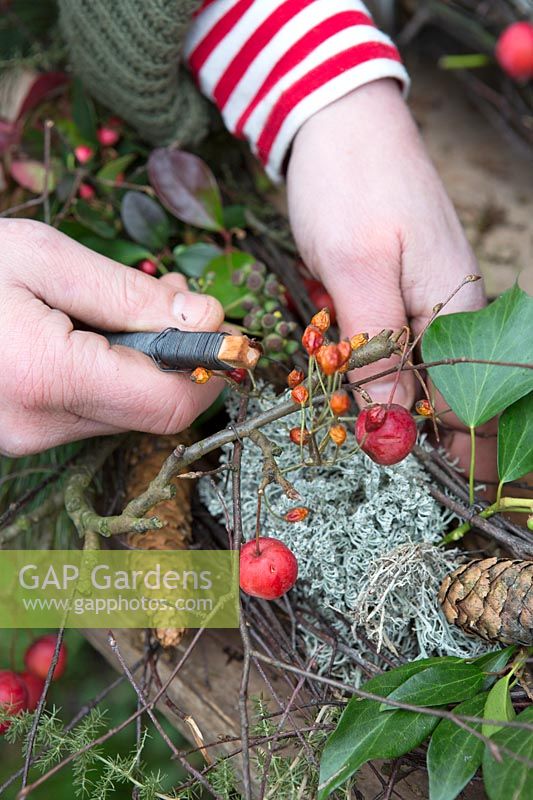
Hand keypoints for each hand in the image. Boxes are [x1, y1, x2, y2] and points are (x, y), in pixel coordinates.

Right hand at [0, 220, 223, 455]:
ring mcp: (27, 437)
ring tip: (122, 308)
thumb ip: (129, 294)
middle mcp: (37, 424)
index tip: (220, 329)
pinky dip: (112, 376)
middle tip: (170, 297)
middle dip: (177, 358)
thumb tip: (205, 318)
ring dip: (145, 364)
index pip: (168, 403)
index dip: (207, 369)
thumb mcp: (43, 258)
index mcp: (45, 375)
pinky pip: (94, 412)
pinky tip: (93, 335)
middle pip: (152, 410)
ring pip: (126, 412)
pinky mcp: (23, 436)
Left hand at [287, 79, 494, 478]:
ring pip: (398, 368)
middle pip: (429, 394)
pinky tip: (328, 317)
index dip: (417, 439)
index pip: (456, 408)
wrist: (336, 122)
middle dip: (381, 405)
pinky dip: (350, 342)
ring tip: (327, 336)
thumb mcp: (357, 273)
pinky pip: (380, 339)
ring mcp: (425, 301)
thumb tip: (390, 434)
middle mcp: (452, 314)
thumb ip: (376, 355)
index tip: (371, 447)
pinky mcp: (396, 290)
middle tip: (336, 389)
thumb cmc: (351, 186)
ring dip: (360, 372)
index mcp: (458, 314)